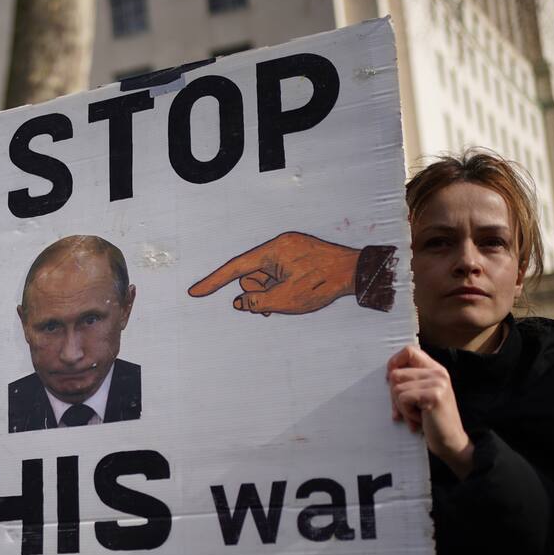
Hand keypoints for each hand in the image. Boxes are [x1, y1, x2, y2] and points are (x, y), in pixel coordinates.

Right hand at [188, 232, 360, 314]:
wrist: (358, 272)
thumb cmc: (323, 284)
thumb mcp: (287, 299)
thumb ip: (258, 302)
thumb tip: (240, 303)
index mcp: (272, 251)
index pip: (235, 268)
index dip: (214, 282)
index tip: (195, 292)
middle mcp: (278, 247)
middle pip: (250, 276)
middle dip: (256, 293)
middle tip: (271, 308)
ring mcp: (290, 251)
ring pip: (265, 278)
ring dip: (270, 293)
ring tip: (287, 302)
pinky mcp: (299, 257)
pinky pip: (278, 274)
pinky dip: (279, 288)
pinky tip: (292, 297)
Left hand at [387, 346, 473, 478]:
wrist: (450, 441)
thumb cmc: (431, 420)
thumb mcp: (421, 396)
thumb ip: (410, 381)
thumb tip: (387, 374)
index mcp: (435, 369)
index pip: (410, 350)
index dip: (394, 362)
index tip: (390, 380)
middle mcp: (438, 372)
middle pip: (396, 374)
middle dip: (394, 396)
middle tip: (406, 410)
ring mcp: (438, 382)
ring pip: (396, 388)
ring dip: (401, 407)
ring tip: (416, 415)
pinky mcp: (434, 395)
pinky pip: (403, 398)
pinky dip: (406, 412)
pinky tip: (419, 419)